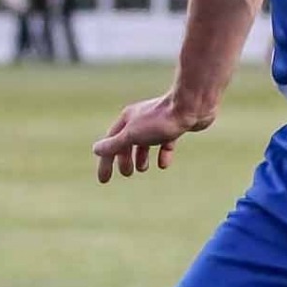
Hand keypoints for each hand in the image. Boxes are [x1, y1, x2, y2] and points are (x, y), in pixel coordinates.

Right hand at [93, 91, 212, 183]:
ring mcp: (158, 122)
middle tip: (127, 174)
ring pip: (145, 142)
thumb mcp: (132, 135)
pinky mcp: (175, 126)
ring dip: (141, 156)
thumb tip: (96, 150)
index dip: (106, 162)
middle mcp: (141, 119)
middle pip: (127, 142)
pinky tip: (163, 164)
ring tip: (142, 169)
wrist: (191, 106)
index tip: (104, 180)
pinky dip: (162, 153)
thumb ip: (114, 144)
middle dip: (124, 158)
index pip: (111, 143)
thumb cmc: (160, 120)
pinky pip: (165, 142)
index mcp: (127, 119)